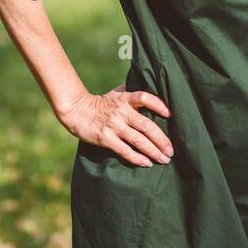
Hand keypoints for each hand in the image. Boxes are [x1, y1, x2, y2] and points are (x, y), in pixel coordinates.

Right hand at [57, 84, 173, 167]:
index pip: (145, 97)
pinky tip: (146, 163)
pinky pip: (124, 150)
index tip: (170, 114)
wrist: (76, 111)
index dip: (158, 104)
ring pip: (138, 140)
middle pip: (146, 125)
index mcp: (125, 99)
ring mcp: (114, 125)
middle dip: (161, 140)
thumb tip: (147, 84)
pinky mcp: (105, 138)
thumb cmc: (99, 103)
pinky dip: (137, 158)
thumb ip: (130, 91)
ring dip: (153, 151)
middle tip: (171, 150)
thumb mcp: (115, 93)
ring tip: (164, 159)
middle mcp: (121, 112)